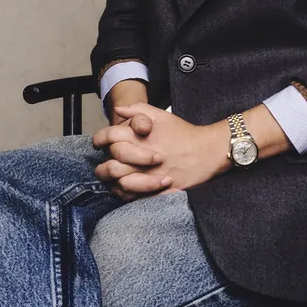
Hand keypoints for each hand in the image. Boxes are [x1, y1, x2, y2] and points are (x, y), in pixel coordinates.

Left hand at [93, 102, 227, 200]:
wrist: (208, 151)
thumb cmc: (184, 133)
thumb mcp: (161, 115)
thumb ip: (137, 109)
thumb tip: (117, 110)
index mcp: (140, 136)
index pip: (108, 138)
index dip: (99, 140)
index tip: (98, 144)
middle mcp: (142, 156)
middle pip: (109, 166)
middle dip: (103, 167)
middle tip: (104, 166)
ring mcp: (149, 176)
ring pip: (119, 184)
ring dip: (113, 183)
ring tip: (114, 180)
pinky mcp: (157, 190)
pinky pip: (133, 197)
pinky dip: (126, 195)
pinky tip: (126, 189)